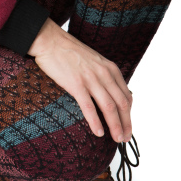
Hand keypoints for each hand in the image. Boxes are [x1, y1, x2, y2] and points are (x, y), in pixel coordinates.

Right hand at [29, 18, 132, 141]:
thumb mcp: (95, 61)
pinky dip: (96, 122)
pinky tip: (99, 133)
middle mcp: (104, 74)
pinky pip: (89, 107)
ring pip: (109, 107)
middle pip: (121, 104)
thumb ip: (104, 75)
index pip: (126, 96)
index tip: (128, 126)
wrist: (51, 41)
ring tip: (117, 139)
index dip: (129, 114)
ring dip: (115, 126)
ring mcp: (91, 79)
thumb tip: (110, 93)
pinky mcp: (76, 84)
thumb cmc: (70, 51)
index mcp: (110, 69)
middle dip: (126, 123)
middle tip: (125, 138)